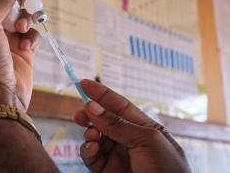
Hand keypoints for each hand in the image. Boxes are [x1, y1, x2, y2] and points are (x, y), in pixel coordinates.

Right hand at [74, 80, 190, 172]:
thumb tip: (92, 106)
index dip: (102, 94)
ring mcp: (118, 156)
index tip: (83, 83)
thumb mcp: (146, 141)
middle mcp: (130, 140)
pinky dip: (88, 150)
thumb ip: (118, 124)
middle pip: (104, 121)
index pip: (119, 106)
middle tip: (79, 114)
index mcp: (144, 129)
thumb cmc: (167, 170)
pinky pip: (92, 156)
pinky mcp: (107, 171)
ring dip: (90, 133)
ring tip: (91, 135)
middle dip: (90, 115)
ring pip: (96, 138)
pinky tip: (92, 148)